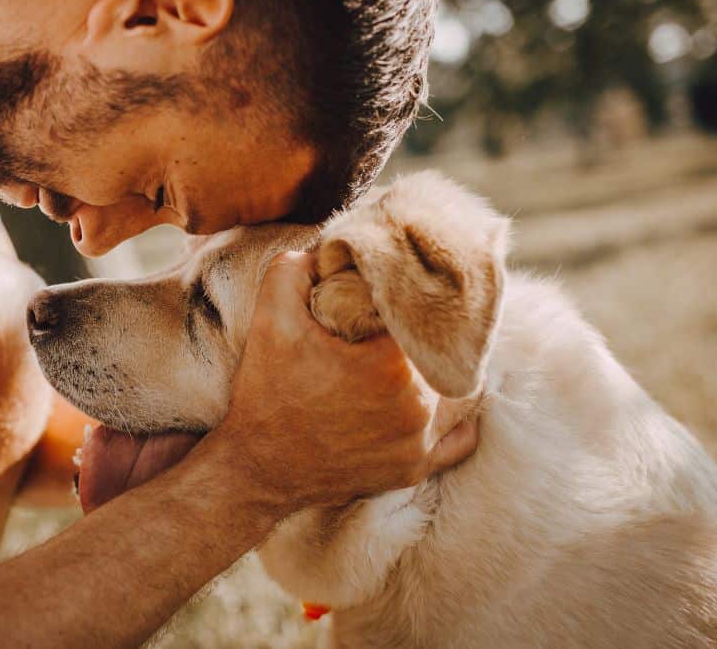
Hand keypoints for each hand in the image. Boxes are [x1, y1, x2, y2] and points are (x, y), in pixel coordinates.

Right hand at [216, 251, 478, 515]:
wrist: (256, 468)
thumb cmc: (266, 393)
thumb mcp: (270, 318)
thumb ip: (296, 269)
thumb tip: (328, 249)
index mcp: (392, 365)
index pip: (425, 314)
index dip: (411, 297)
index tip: (394, 292)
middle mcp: (418, 407)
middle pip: (447, 351)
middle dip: (429, 333)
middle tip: (408, 321)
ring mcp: (420, 443)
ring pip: (460, 391)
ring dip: (445, 370)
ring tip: (423, 353)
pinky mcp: (414, 469)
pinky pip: (459, 438)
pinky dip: (454, 417)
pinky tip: (436, 397)